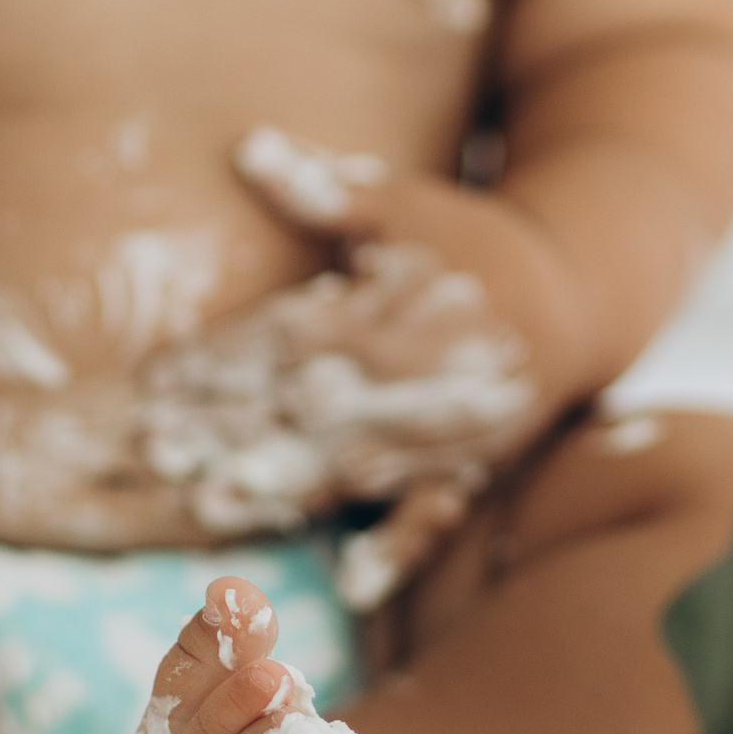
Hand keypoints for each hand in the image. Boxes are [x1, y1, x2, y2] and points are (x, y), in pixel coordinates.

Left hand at [135, 126, 593, 607]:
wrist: (576, 296)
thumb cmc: (470, 242)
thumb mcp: (404, 203)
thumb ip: (327, 188)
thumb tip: (246, 145)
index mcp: (391, 304)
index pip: (290, 336)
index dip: (223, 359)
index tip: (157, 380)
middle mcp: (415, 374)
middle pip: (308, 408)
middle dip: (230, 429)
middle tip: (156, 450)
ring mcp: (443, 429)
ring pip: (353, 467)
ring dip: (283, 489)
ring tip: (211, 508)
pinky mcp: (469, 469)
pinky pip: (435, 517)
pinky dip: (398, 553)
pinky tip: (354, 588)